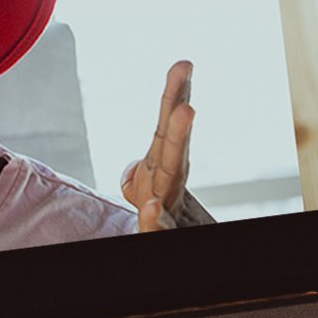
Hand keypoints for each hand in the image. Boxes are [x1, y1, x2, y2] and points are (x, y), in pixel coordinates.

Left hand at [118, 57, 198, 221]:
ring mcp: (171, 211)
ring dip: (179, 140)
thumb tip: (130, 171)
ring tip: (186, 109)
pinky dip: (156, 221)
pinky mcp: (170, 236)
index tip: (183, 63)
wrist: (181, 253)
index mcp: (164, 173)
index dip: (173, 97)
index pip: (166, 131)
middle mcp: (170, 187)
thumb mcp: (146, 202)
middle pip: (172, 143)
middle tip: (185, 67)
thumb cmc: (168, 228)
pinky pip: (160, 231)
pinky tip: (151, 207)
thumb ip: (137, 183)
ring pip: (172, 177)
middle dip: (178, 107)